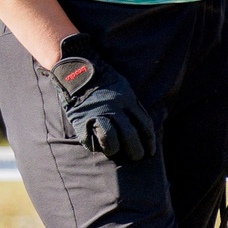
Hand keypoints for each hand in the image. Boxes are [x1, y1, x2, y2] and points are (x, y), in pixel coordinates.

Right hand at [46, 34, 157, 164]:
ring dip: (115, 150)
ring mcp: (98, 114)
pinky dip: (96, 146)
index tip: (151, 151)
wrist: (76, 70)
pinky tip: (97, 145)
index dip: (149, 141)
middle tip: (136, 157)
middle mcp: (115, 108)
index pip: (144, 125)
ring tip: (115, 151)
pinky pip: (92, 141)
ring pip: (113, 141)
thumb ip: (132, 105)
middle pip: (131, 135)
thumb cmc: (101, 79)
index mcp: (127, 99)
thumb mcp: (123, 87)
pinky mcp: (82, 120)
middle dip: (136, 151)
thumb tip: (142, 126)